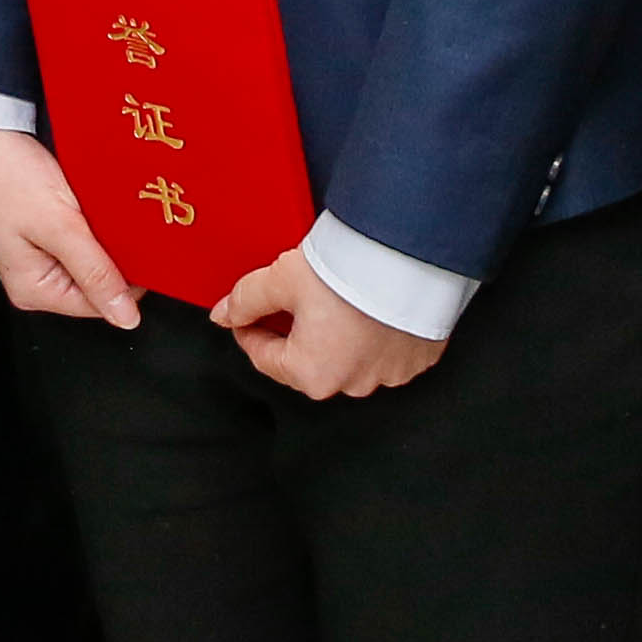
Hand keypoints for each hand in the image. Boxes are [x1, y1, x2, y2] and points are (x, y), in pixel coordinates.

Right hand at [0, 130, 136, 328]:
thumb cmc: (4, 173)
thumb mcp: (58, 226)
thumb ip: (95, 272)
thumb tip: (126, 317)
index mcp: (33, 289)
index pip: (99, 304)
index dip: (127, 278)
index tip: (140, 249)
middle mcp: (33, 276)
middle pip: (96, 280)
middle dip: (113, 254)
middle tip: (114, 221)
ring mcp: (37, 251)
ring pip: (91, 256)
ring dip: (104, 235)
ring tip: (97, 207)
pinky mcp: (43, 227)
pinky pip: (81, 235)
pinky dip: (92, 219)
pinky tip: (89, 200)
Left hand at [209, 246, 442, 398]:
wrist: (410, 256)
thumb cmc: (347, 271)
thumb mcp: (282, 278)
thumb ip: (246, 299)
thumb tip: (224, 314)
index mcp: (312, 374)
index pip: (265, 358)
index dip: (248, 331)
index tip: (244, 315)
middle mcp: (352, 385)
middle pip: (307, 359)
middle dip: (295, 331)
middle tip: (291, 298)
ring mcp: (388, 375)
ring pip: (347, 356)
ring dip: (336, 334)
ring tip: (334, 296)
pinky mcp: (417, 359)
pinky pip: (385, 351)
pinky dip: (374, 333)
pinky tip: (369, 305)